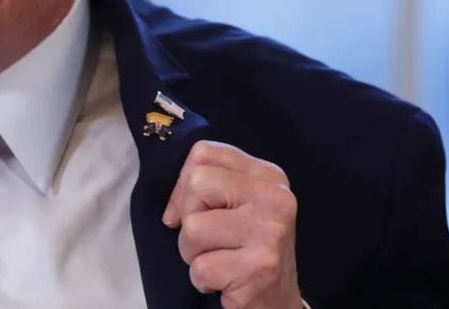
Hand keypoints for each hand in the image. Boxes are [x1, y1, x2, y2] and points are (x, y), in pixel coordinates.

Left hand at [163, 140, 300, 308]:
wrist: (277, 302)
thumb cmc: (247, 250)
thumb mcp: (234, 207)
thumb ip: (205, 188)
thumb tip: (171, 211)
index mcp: (268, 176)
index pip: (203, 153)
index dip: (184, 184)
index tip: (198, 209)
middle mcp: (275, 198)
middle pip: (196, 183)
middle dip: (189, 218)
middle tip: (212, 240)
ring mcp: (270, 231)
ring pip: (192, 227)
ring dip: (194, 253)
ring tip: (221, 261)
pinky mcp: (260, 267)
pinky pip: (200, 267)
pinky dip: (202, 280)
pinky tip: (226, 282)